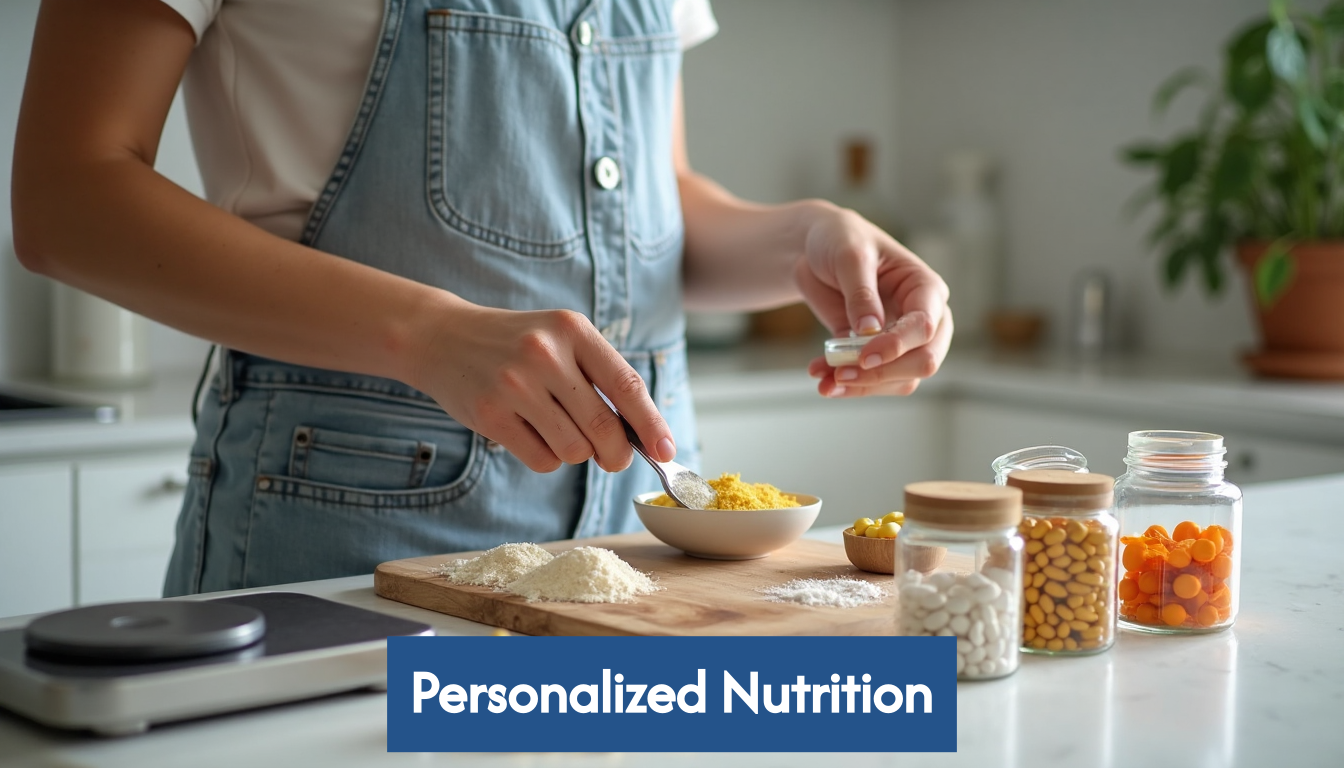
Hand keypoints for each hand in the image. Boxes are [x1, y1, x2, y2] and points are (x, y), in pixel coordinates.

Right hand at [410, 303, 674, 472]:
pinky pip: (542, 460)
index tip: (665, 452)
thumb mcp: (561, 339)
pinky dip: (547, 458)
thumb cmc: (516, 345)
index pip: (627, 386)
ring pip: (574, 450)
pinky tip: (531, 434)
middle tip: (614, 460)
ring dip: (575, 453)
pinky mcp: (490, 414)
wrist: (442, 337)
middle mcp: (546, 354)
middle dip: (617, 455)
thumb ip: (600, 378)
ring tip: (556, 429)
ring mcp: (515, 384)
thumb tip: (642, 436)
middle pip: (604, 429)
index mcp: (573, 330)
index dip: (651, 425)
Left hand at [795, 204, 952, 396]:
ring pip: (900, 380)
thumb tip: (869, 330)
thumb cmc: (841, 241)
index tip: (864, 356)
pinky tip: (822, 378)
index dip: (898, 345)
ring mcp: (902, 341)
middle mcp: (924, 318)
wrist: (816, 250)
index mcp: (925, 288)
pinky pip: (872, 380)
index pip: (925, 325)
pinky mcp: (876, 354)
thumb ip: (861, 293)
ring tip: (825, 381)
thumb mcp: (849, 256)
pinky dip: (848, 385)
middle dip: (884, 373)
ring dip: (863, 386)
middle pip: (923, 361)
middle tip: (841, 373)